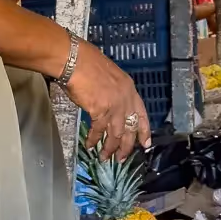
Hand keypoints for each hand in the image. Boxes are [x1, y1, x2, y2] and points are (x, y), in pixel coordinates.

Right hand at [66, 40, 150, 160]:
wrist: (75, 60)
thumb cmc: (87, 63)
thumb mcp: (109, 76)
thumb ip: (113, 91)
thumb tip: (107, 104)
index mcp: (129, 89)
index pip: (142, 114)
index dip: (144, 131)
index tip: (145, 144)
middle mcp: (125, 99)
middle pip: (130, 129)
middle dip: (126, 146)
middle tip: (121, 159)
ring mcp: (114, 105)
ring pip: (115, 134)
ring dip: (110, 148)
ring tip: (104, 158)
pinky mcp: (100, 110)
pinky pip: (98, 130)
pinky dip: (94, 140)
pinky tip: (90, 145)